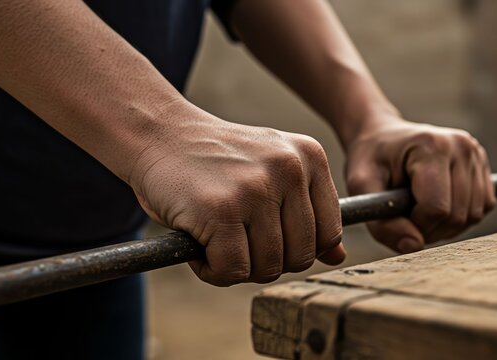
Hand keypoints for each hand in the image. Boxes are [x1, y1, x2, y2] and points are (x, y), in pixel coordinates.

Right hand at [128, 110, 344, 285]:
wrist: (159, 134)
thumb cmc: (216, 161)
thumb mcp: (271, 174)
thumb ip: (306, 213)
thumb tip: (337, 257)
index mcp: (310, 157)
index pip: (329, 234)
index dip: (296, 249)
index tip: (264, 236)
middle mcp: (289, 169)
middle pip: (300, 256)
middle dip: (266, 262)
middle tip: (235, 242)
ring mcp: (255, 188)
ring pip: (268, 267)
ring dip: (238, 267)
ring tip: (215, 239)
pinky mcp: (220, 209)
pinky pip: (232, 271)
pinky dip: (212, 271)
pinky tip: (198, 245)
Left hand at [345, 117, 495, 253]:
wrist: (382, 136)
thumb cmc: (371, 160)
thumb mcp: (361, 187)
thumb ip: (382, 222)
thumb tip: (414, 246)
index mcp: (431, 146)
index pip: (437, 208)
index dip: (416, 224)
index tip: (398, 215)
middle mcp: (461, 146)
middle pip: (457, 215)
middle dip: (430, 228)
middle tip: (407, 215)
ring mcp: (475, 154)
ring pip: (473, 215)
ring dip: (445, 225)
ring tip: (419, 208)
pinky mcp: (483, 165)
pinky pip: (482, 208)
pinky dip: (460, 217)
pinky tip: (437, 204)